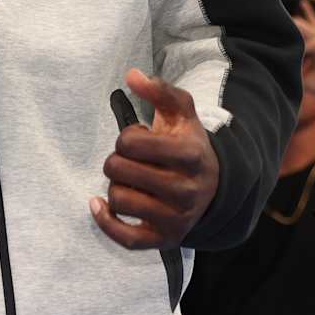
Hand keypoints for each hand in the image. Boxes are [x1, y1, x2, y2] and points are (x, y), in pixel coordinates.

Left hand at [90, 69, 221, 249]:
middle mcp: (185, 189)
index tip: (138, 141)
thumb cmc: (187, 145)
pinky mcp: (165, 239)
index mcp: (190, 154)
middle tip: (131, 162)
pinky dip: (105, 221)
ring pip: (118, 200)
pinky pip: (125, 238)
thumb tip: (131, 75)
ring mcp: (176, 218)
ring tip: (130, 181)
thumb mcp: (181, 113)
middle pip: (118, 170)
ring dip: (115, 187)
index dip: (126, 138)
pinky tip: (99, 204)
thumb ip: (159, 90)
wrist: (215, 186)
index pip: (130, 143)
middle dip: (117, 161)